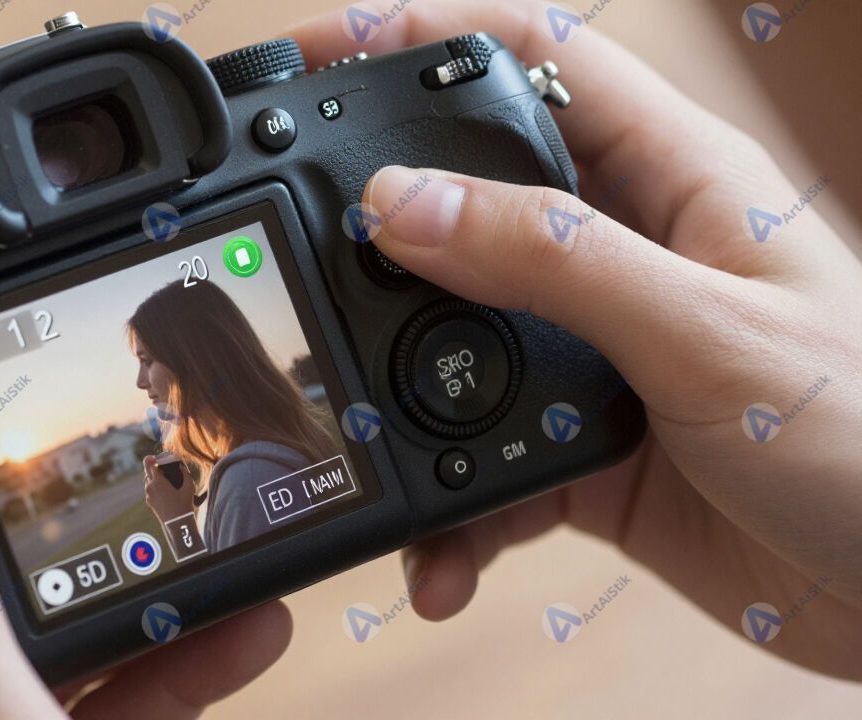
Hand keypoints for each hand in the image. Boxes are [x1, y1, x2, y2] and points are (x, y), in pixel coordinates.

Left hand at [143, 455, 195, 525]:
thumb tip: (182, 466)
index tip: (157, 458)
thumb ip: (185, 473)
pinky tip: (165, 489)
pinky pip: (150, 489)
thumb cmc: (184, 505)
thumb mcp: (189, 487)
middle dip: (154, 467)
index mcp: (157, 481)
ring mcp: (148, 495)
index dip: (153, 458)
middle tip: (164, 468)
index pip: (149, 463)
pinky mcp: (149, 502)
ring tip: (165, 479)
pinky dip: (155, 486)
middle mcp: (150, 487)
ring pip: (148, 480)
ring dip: (154, 477)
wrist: (177, 523)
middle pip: (147, 471)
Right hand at [293, 0, 861, 678]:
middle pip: (472, 199)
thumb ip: (551, 263)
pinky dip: (450, 507)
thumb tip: (403, 205)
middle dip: (382, 227)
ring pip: (460, 341)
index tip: (329, 50)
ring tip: (368, 432)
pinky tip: (443, 547)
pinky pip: (482, 457)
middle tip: (302, 253)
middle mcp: (626, 257)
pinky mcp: (585, 445)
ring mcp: (600, 354)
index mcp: (675, 183)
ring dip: (405, 394)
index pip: (538, 62)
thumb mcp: (705, 335)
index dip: (430, 36)